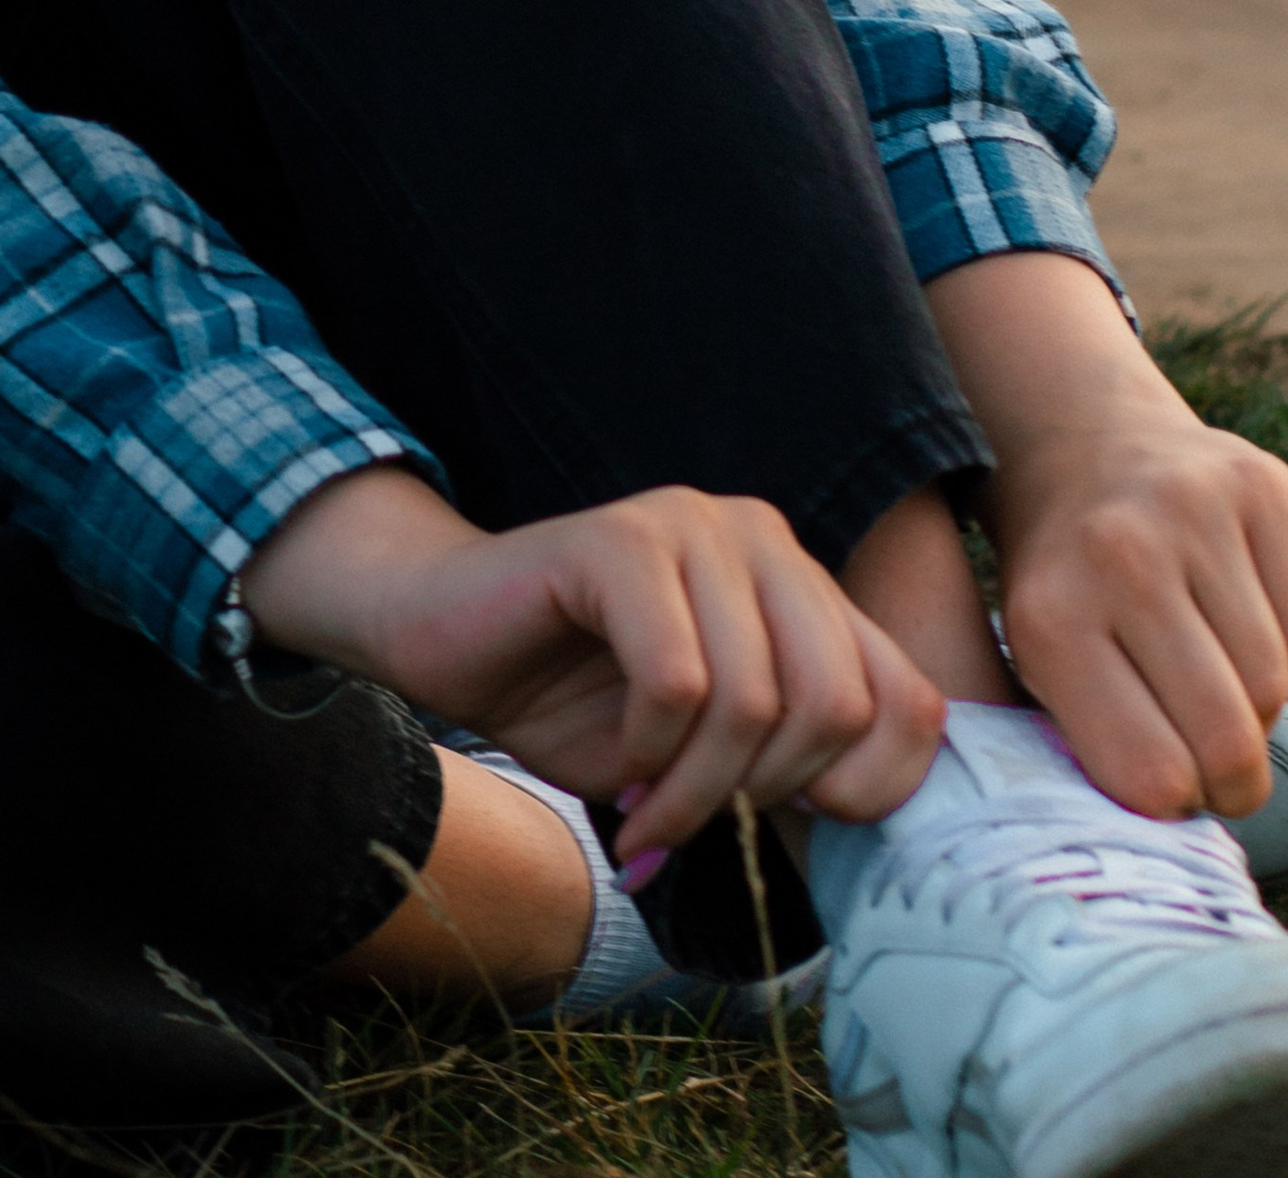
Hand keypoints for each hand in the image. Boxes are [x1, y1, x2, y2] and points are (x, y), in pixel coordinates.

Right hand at [240, 464, 944, 866]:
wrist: (441, 636)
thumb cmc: (579, 703)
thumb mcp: (711, 749)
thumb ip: (794, 756)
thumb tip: (872, 815)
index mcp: (798, 582)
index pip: (908, 700)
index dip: (865, 792)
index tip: (782, 825)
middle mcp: (760, 535)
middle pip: (837, 704)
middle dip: (767, 796)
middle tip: (698, 824)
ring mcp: (690, 525)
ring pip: (756, 700)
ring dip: (700, 793)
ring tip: (652, 815)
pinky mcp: (619, 541)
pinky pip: (677, 682)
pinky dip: (652, 755)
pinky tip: (621, 769)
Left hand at [991, 417, 1287, 819]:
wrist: (1083, 448)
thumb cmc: (1067, 580)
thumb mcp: (1037, 663)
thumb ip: (1095, 744)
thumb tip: (1174, 824)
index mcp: (1051, 618)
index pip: (1154, 779)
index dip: (1175, 801)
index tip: (1170, 786)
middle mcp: (1122, 557)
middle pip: (1231, 738)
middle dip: (1232, 775)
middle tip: (1216, 763)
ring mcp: (1196, 513)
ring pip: (1280, 686)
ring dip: (1259, 706)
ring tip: (1220, 683)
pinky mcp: (1262, 488)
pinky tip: (1251, 627)